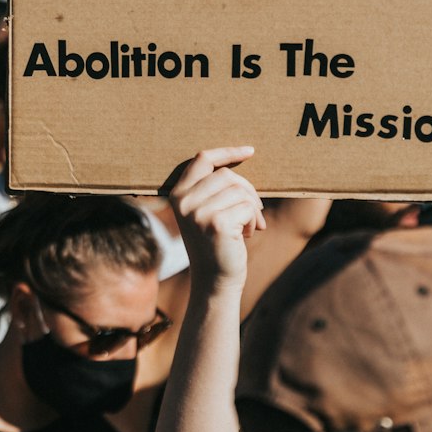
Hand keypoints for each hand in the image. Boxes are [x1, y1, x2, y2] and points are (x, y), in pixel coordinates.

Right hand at [168, 147, 265, 291]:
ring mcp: (198, 212)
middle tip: (254, 210)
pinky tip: (246, 235)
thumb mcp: (207, 212)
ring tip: (247, 227)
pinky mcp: (216, 223)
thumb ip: (214, 189)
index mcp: (177, 194)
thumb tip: (244, 156)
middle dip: (247, 191)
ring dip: (252, 208)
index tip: (249, 151)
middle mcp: (184, 201)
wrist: (214, 280)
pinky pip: (247, 207)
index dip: (227, 152)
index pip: (203, 159)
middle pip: (227, 175)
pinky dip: (253, 220)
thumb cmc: (216, 244)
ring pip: (240, 191)